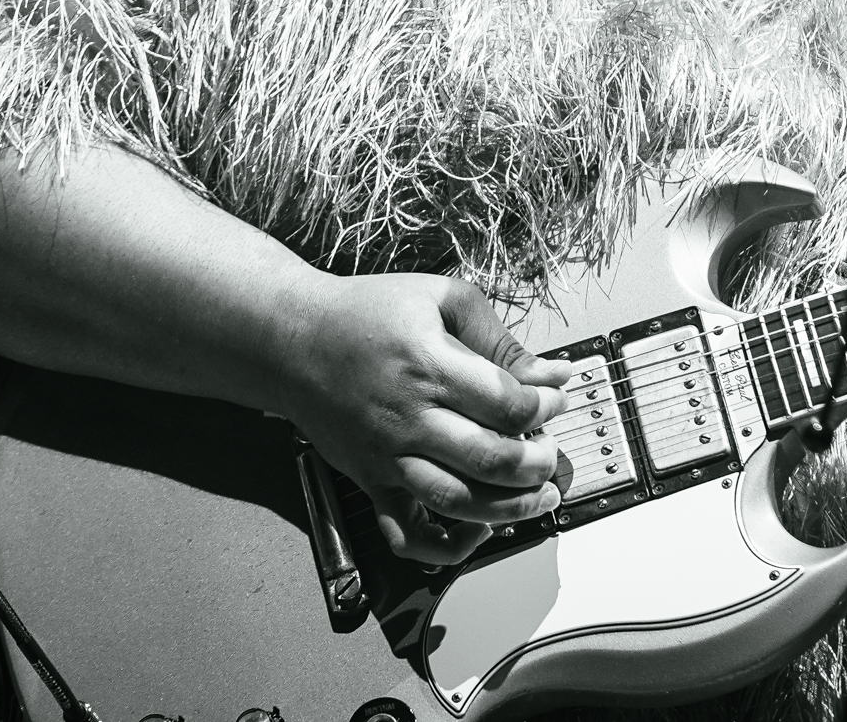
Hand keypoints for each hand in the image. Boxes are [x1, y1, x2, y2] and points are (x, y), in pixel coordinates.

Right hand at [274, 271, 575, 565]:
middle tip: (550, 450)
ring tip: (539, 497)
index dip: (545, 406)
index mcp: (431, 366)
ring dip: (510, 507)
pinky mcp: (370, 481)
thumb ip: (499, 339)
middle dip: (537, 462)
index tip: (554, 397)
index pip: (508, 404)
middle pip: (491, 459)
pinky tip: (479, 529)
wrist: (292, 342)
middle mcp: (409, 418)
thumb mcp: (441, 299)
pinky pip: (405, 534)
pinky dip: (445, 547)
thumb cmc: (367, 315)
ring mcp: (387, 456)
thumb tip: (550, 374)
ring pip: (456, 501)